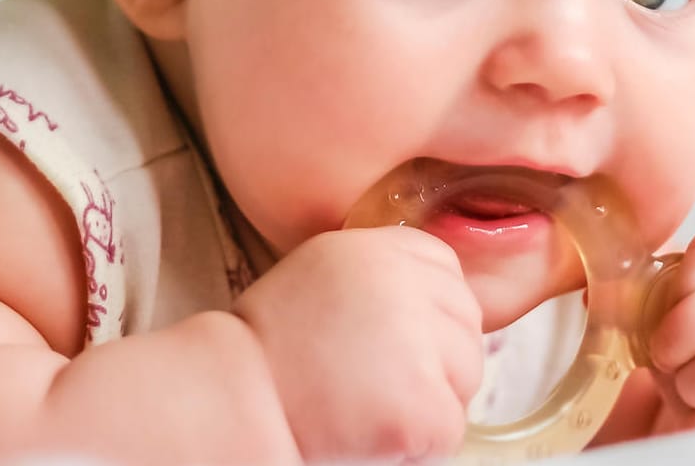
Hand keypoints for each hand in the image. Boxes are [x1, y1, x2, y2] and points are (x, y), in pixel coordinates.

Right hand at [232, 226, 483, 461]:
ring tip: (366, 407)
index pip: (448, 272)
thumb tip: (444, 299)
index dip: (429, 313)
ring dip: (429, 401)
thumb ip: (383, 276)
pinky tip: (370, 436)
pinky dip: (418, 446)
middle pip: (466, 325)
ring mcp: (417, 346)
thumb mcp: (324, 275)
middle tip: (374, 383)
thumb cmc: (269, 351)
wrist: (228, 404)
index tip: (391, 341)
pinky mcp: (423, 407)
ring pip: (466, 378)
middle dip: (436, 360)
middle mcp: (402, 285)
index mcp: (378, 249)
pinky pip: (450, 429)